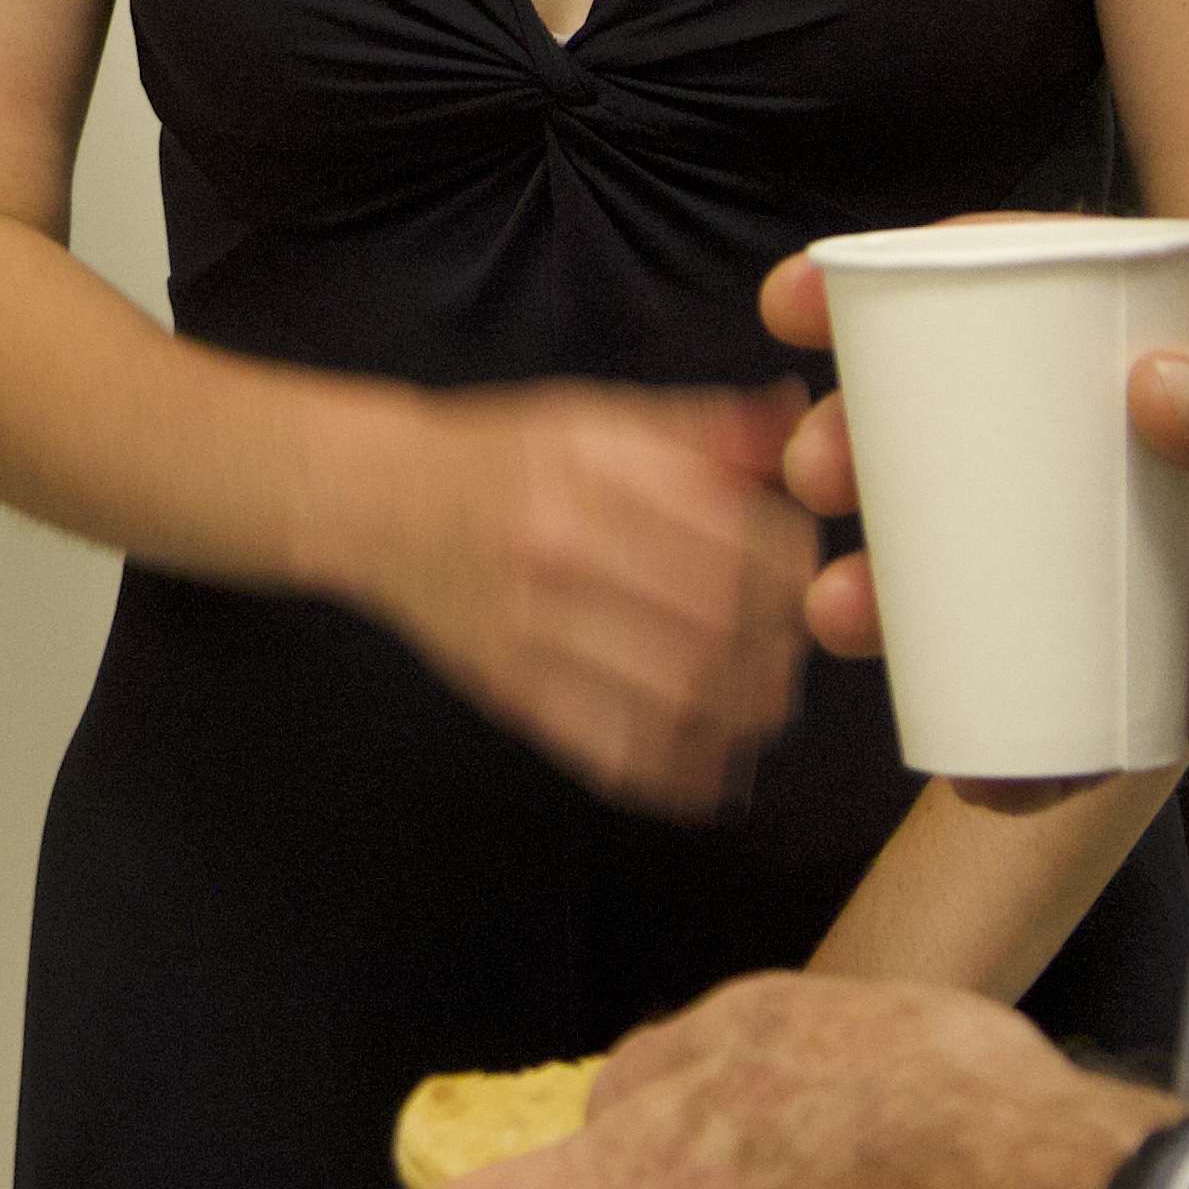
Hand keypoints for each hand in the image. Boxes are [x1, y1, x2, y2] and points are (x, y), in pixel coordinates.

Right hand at [338, 384, 815, 818]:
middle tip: (796, 648)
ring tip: (766, 702)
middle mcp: (563, 547)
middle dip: (780, 647)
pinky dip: (680, 771)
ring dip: (745, 713)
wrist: (382, 504)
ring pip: (680, 699)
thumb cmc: (500, 459)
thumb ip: (703, 428)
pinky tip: (715, 760)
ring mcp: (536, 630)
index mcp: (592, 467)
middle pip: (719, 624)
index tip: (806, 579)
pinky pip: (619, 752)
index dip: (795, 573)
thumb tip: (796, 419)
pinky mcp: (516, 694)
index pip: (736, 538)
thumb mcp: (597, 416)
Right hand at [758, 236, 1188, 805]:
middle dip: (870, 447)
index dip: (901, 279)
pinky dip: (1023, 741)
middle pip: (977, 424)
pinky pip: (1084, 700)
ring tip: (847, 616)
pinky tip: (976, 766)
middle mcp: (1150, 430)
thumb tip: (1153, 393)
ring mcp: (1163, 551)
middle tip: (813, 475)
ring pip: (1001, 565)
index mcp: (1187, 318)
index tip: (800, 300)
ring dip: (906, 592)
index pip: (1022, 276)